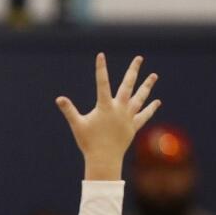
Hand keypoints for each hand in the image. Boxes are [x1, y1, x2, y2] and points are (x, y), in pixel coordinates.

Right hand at [56, 54, 160, 179]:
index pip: (102, 83)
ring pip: (140, 98)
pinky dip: (150, 108)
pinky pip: (144, 115)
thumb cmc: (88, 142)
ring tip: (154, 75)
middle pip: (128, 86)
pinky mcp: (133, 126)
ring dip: (147, 86)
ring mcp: (128, 117)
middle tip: (139, 58)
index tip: (100, 55)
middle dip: (133, 71)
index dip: (100, 69)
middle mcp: (119, 109)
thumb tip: (59, 99)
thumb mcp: (77, 124)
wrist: (104, 159)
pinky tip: (156, 101)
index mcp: (105, 107)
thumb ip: (69, 110)